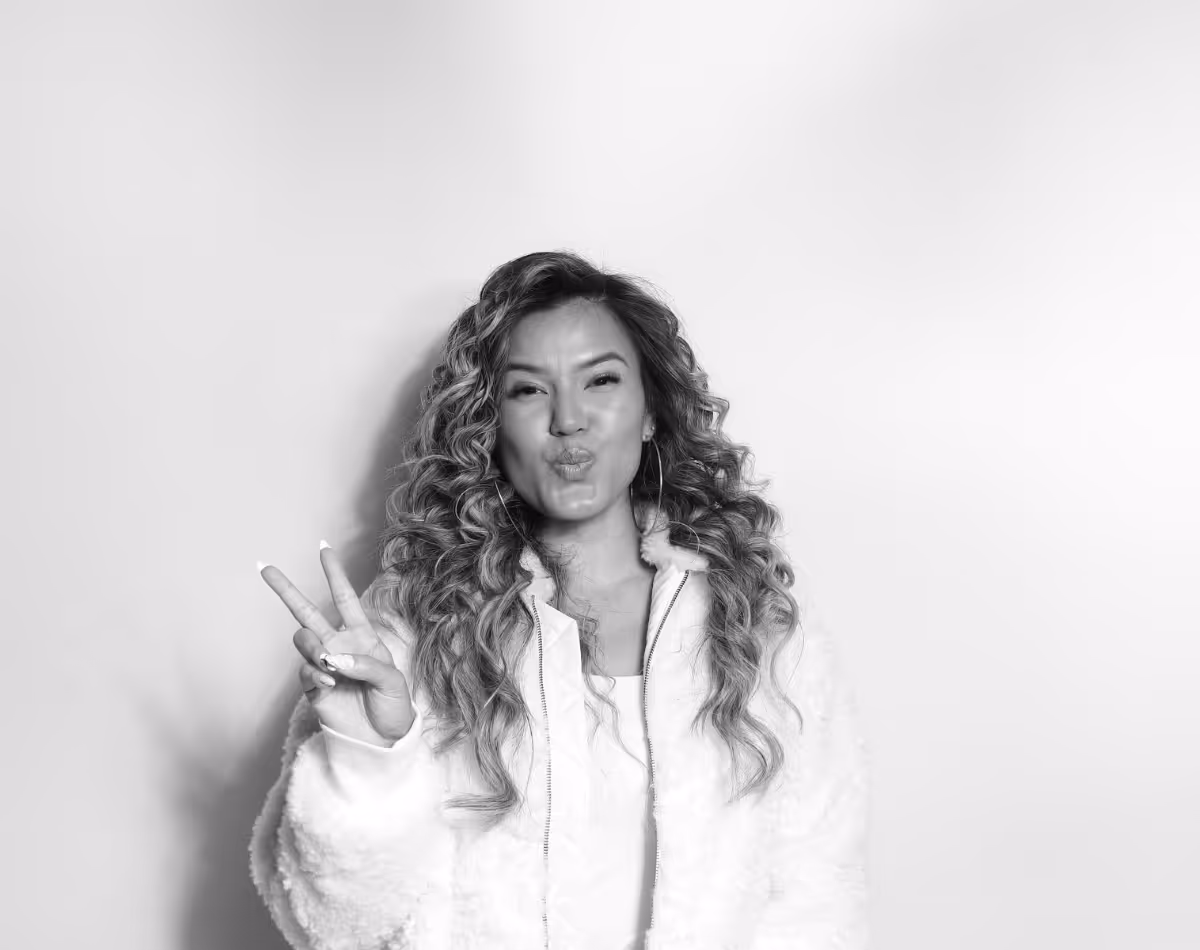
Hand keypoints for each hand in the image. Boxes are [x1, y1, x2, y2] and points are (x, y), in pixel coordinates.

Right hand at [259, 544, 414, 746]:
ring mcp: (323, 666)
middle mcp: (339, 646)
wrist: (383, 741)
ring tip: (329, 666)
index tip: (323, 548)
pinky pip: (304, 671)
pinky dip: (315, 674)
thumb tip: (334, 659)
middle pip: (306, 611)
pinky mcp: (312, 688)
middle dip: (286, 589)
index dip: (334, 573)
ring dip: (313, 648)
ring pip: (303, 640)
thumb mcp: (392, 682)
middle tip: (264, 568)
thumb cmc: (394, 707)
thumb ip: (366, 665)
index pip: (345, 599)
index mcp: (362, 636)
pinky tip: (330, 684)